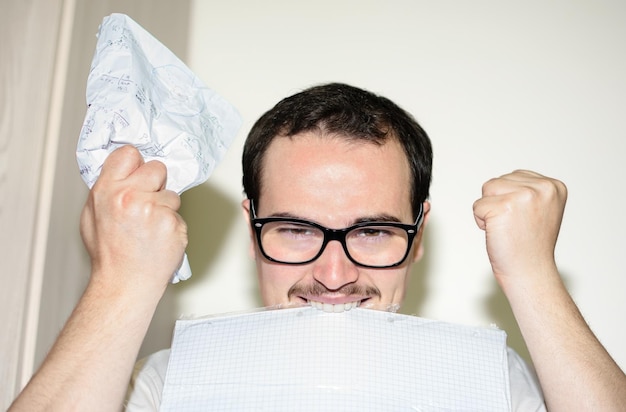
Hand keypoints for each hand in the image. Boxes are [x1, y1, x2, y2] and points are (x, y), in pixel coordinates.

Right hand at [80, 145, 186, 293]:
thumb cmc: (109, 253)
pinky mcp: (173, 224)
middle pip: (158, 168)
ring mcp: (154, 210)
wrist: (124, 284)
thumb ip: (108, 189)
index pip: (129, 153)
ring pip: (172, 195)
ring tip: (149, 228)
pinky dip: (172, 226)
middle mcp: (130, 196)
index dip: (136, 163)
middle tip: (146, 203)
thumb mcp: (92, 215)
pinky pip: (179, 216)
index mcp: (107, 190)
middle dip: (156, 183)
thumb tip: (123, 171)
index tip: (138, 172)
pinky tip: (158, 239)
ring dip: (165, 208)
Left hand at [472, 170, 566, 285]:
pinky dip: (481, 221)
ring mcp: (525, 195)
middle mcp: (543, 188)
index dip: (509, 200)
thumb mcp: (540, 210)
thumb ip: (528, 190)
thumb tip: (505, 180)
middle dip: (498, 204)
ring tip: (506, 228)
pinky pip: (477, 206)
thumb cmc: (529, 245)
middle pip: (498, 182)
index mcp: (554, 186)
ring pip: (487, 190)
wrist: (530, 272)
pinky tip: (498, 233)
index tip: (523, 220)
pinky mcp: (504, 206)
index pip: (513, 177)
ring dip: (489, 210)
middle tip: (514, 227)